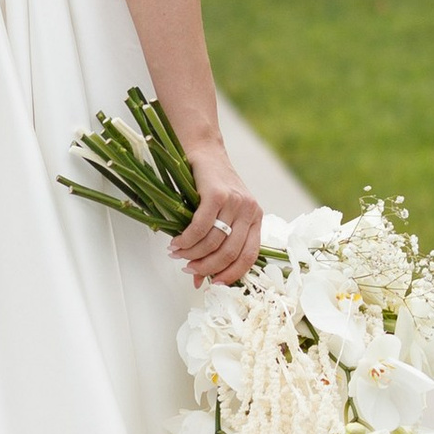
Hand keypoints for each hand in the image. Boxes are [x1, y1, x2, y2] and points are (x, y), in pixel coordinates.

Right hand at [173, 151, 264, 288]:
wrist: (203, 149)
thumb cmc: (210, 184)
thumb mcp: (221, 214)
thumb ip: (216, 244)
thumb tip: (199, 280)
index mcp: (256, 218)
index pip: (250, 256)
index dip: (232, 275)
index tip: (214, 284)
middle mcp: (250, 211)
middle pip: (230, 253)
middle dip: (207, 267)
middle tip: (188, 270)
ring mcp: (235, 202)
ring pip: (214, 242)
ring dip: (192, 254)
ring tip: (177, 254)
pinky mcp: (218, 194)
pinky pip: (201, 226)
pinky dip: (187, 239)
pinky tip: (177, 242)